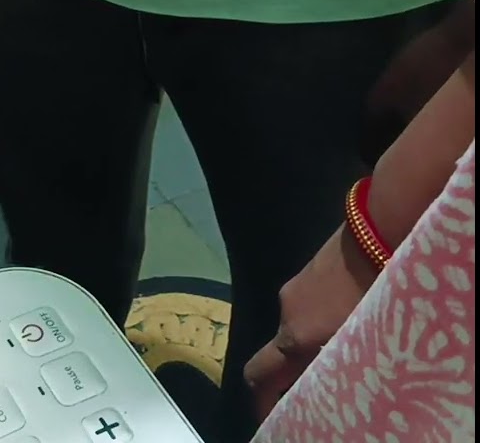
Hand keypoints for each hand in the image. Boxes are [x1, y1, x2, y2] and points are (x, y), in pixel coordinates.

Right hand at [243, 225, 380, 421]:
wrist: (380, 227)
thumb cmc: (373, 291)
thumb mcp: (358, 342)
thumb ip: (330, 364)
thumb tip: (312, 379)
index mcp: (294, 335)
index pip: (261, 374)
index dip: (262, 399)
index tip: (271, 413)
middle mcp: (287, 311)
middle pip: (286, 349)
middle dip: (302, 365)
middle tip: (331, 376)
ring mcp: (298, 284)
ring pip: (303, 323)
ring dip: (319, 336)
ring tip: (354, 339)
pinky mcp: (313, 266)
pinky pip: (314, 302)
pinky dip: (328, 314)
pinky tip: (358, 309)